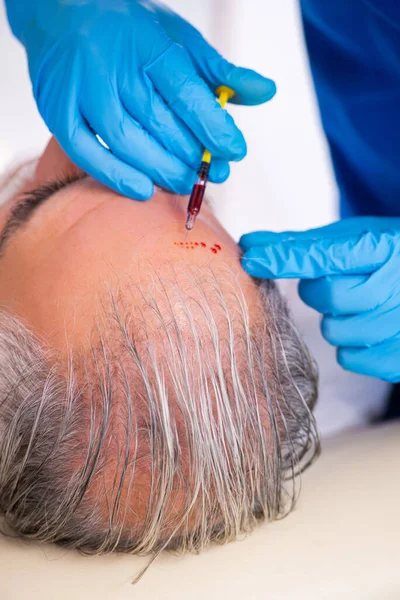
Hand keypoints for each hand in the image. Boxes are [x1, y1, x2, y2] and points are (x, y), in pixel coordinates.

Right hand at [5, 0, 275, 199]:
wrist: (62, 11)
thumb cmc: (129, 32)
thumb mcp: (179, 39)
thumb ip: (220, 71)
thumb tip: (265, 91)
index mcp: (147, 42)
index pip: (186, 92)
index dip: (213, 127)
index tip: (234, 151)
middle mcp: (110, 64)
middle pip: (158, 122)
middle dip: (191, 155)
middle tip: (212, 173)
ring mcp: (80, 90)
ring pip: (126, 141)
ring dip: (160, 169)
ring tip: (185, 182)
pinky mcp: (58, 111)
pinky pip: (86, 152)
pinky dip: (116, 176)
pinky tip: (143, 189)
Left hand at [240, 217, 399, 381]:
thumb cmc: (387, 258)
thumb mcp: (355, 239)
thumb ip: (302, 245)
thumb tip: (250, 243)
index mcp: (384, 247)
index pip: (323, 255)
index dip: (283, 258)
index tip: (252, 259)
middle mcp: (396, 285)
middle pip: (328, 296)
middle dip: (318, 292)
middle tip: (333, 284)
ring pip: (334, 331)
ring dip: (335, 320)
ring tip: (357, 306)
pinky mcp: (399, 357)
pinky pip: (350, 358)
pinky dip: (351, 346)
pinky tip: (368, 328)